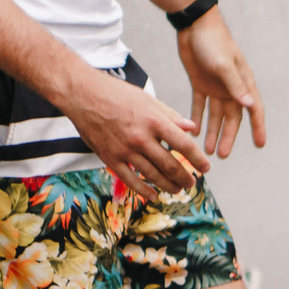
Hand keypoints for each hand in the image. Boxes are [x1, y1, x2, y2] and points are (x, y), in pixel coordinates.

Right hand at [57, 69, 209, 201]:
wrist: (83, 95)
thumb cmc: (116, 93)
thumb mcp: (147, 99)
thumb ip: (170, 115)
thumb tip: (191, 128)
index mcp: (153, 120)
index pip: (183, 144)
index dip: (197, 158)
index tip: (206, 167)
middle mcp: (141, 137)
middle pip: (170, 165)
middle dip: (185, 177)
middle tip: (192, 183)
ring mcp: (124, 150)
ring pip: (152, 175)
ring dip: (168, 185)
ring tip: (177, 189)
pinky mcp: (110, 158)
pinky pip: (130, 180)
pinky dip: (144, 190)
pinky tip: (153, 194)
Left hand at [177, 7, 265, 159]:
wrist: (193, 24)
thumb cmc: (213, 41)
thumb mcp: (224, 65)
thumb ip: (235, 85)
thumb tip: (249, 106)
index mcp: (242, 81)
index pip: (253, 109)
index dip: (257, 127)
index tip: (260, 145)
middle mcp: (231, 87)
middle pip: (232, 117)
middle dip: (228, 136)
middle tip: (222, 155)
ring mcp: (215, 86)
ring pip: (216, 115)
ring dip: (213, 131)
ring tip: (207, 150)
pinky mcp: (199, 83)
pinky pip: (200, 106)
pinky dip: (197, 119)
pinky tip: (194, 132)